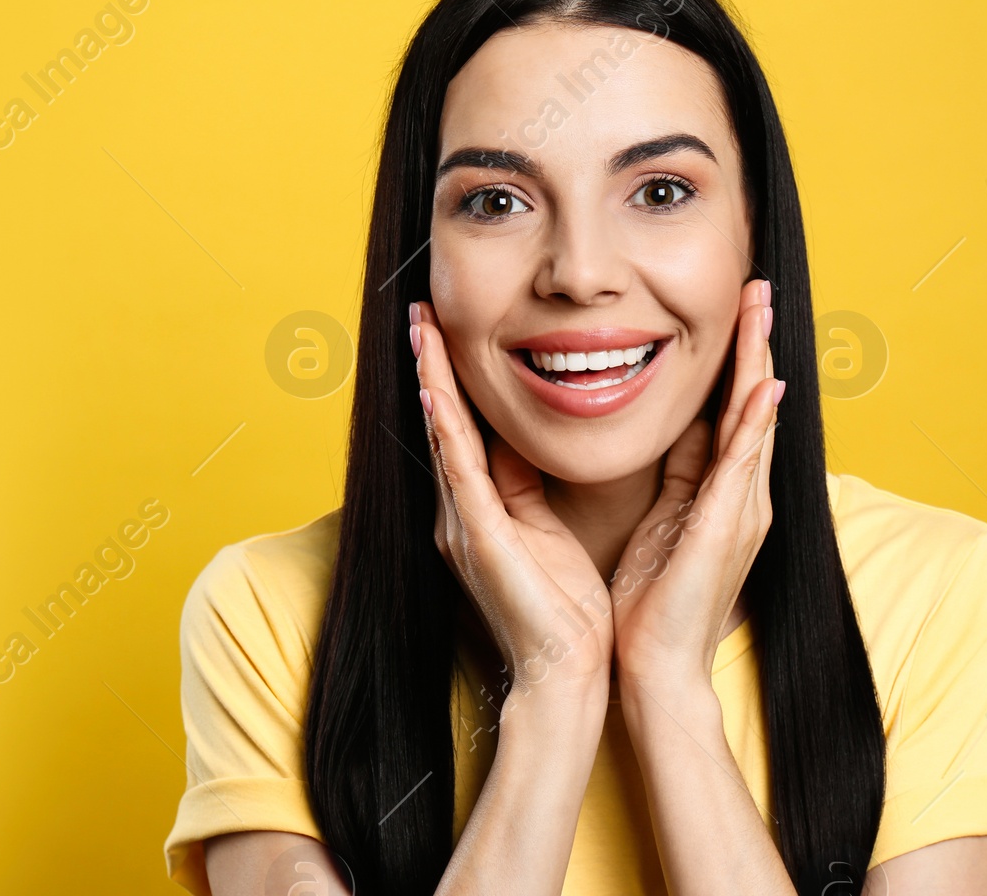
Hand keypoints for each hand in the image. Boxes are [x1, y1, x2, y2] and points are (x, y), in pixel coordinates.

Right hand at [412, 303, 613, 722]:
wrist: (566, 675)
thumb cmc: (564, 609)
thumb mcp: (545, 527)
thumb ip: (526, 482)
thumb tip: (523, 433)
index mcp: (480, 509)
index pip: (461, 428)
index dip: (450, 377)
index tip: (442, 327)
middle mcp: (461, 513)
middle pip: (442, 424)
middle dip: (431, 366)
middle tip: (420, 312)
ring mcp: (464, 525)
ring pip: (444, 439)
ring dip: (432, 383)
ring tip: (422, 332)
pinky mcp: (480, 539)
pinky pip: (460, 474)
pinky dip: (447, 431)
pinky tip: (437, 395)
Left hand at [609, 280, 782, 691]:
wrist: (655, 668)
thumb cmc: (654, 601)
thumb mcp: (665, 518)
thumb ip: (677, 472)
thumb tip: (674, 424)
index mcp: (724, 491)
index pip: (734, 409)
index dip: (737, 357)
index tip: (738, 306)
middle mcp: (743, 494)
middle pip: (752, 403)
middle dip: (755, 344)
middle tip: (758, 288)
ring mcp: (741, 510)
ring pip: (753, 420)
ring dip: (758, 363)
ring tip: (762, 312)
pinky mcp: (726, 528)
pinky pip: (742, 464)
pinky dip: (755, 423)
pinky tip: (764, 388)